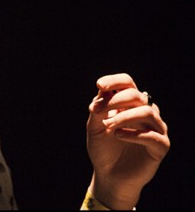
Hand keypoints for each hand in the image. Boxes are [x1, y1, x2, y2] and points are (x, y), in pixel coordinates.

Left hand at [86, 73, 169, 209]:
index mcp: (129, 104)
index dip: (115, 81)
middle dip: (116, 100)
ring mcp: (155, 128)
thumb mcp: (94, 126)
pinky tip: (118, 136)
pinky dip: (134, 134)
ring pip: (147, 112)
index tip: (99, 85)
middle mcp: (145, 112)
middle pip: (137, 95)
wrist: (108, 174)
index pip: (127, 83)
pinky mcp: (161, 146)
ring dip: (124, 116)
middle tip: (98, 111)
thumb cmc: (103, 148)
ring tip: (108, 126)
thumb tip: (102, 91)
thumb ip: (98, 109)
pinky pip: (152, 135)